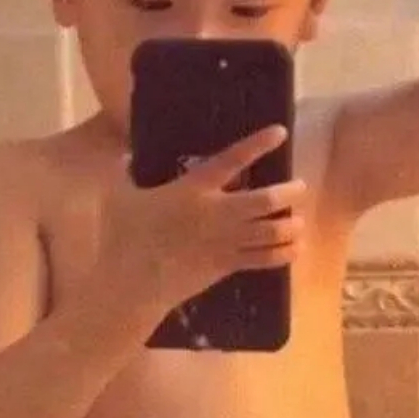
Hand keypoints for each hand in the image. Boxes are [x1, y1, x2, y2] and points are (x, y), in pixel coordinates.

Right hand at [96, 126, 306, 310]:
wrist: (131, 285)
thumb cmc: (124, 238)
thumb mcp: (118, 197)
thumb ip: (122, 172)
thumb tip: (123, 155)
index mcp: (193, 190)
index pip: (232, 161)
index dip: (258, 145)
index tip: (280, 132)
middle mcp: (217, 213)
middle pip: (265, 201)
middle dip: (288, 193)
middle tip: (300, 187)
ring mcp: (225, 242)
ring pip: (270, 232)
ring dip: (290, 225)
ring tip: (300, 221)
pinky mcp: (226, 266)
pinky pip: (262, 259)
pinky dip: (282, 254)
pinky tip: (295, 250)